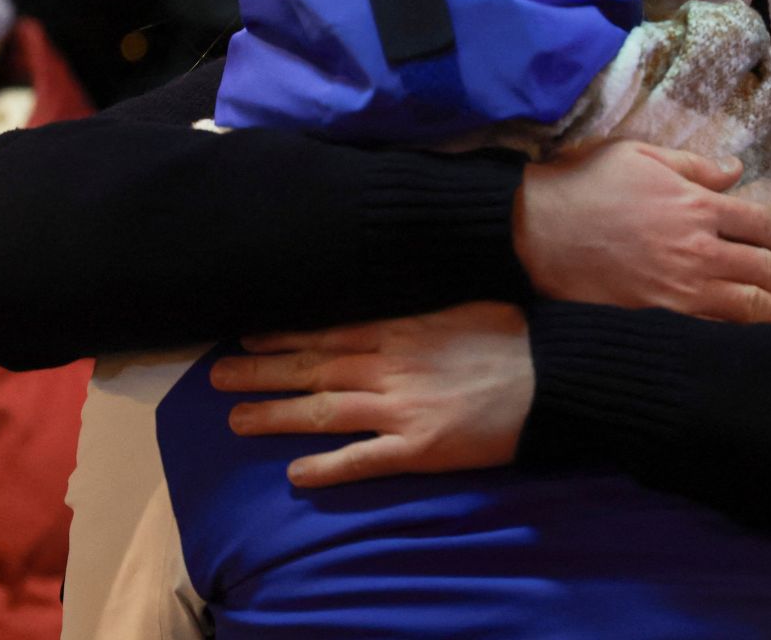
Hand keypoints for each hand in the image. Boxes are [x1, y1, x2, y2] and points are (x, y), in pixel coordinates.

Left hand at [211, 302, 533, 487]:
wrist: (556, 375)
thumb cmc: (516, 336)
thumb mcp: (460, 304)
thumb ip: (418, 307)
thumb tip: (389, 297)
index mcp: (402, 328)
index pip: (328, 330)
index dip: (283, 333)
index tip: (246, 333)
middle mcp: (392, 365)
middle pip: (312, 367)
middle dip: (260, 370)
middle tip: (214, 376)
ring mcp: (403, 408)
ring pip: (324, 411)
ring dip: (276, 415)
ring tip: (235, 420)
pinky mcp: (421, 448)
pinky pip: (364, 458)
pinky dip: (328, 466)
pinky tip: (296, 475)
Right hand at [513, 140, 770, 326]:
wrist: (533, 233)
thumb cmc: (582, 187)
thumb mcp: (638, 156)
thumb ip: (693, 165)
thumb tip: (734, 171)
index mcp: (697, 206)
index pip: (760, 226)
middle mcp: (699, 250)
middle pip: (766, 271)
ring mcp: (681, 290)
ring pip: (751, 309)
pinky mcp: (660, 319)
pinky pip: (716, 333)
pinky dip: (745, 339)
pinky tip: (759, 343)